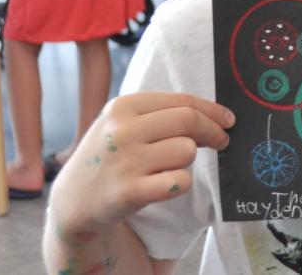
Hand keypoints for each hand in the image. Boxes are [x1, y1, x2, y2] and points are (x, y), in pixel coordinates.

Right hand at [47, 92, 233, 240]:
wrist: (73, 200)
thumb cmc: (109, 156)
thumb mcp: (122, 123)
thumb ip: (161, 114)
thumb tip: (214, 115)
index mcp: (123, 106)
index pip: (182, 101)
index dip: (212, 111)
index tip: (228, 120)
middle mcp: (122, 130)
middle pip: (190, 121)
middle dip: (213, 131)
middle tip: (221, 141)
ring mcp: (126, 161)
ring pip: (187, 150)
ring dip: (187, 160)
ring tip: (169, 166)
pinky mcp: (130, 191)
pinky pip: (180, 181)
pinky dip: (181, 182)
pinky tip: (167, 184)